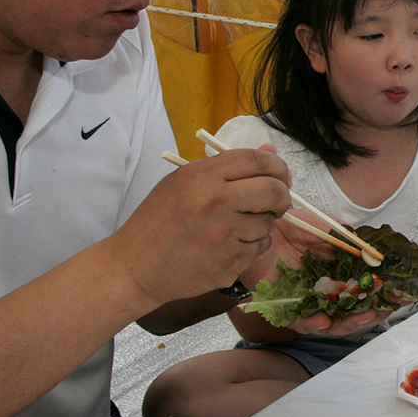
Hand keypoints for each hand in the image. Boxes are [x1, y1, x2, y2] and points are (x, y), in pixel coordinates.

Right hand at [110, 148, 291, 307]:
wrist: (135, 265)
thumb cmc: (158, 221)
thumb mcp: (184, 182)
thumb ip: (227, 167)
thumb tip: (270, 151)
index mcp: (201, 176)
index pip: (257, 160)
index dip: (278, 165)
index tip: (281, 175)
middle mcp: (214, 202)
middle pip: (273, 190)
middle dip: (282, 195)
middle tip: (276, 201)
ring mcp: (222, 235)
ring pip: (268, 223)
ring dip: (262, 224)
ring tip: (236, 227)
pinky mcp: (228, 263)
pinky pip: (258, 248)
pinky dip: (251, 246)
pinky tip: (227, 246)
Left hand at [250, 216, 393, 335]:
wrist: (260, 230)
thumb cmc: (291, 228)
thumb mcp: (323, 226)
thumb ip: (345, 236)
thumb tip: (370, 247)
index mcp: (339, 273)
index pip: (366, 289)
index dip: (383, 294)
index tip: (401, 295)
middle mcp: (327, 291)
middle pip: (354, 311)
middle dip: (372, 313)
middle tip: (386, 310)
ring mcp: (309, 302)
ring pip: (333, 322)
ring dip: (349, 322)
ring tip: (362, 316)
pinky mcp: (287, 310)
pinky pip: (302, 323)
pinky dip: (313, 323)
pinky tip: (323, 319)